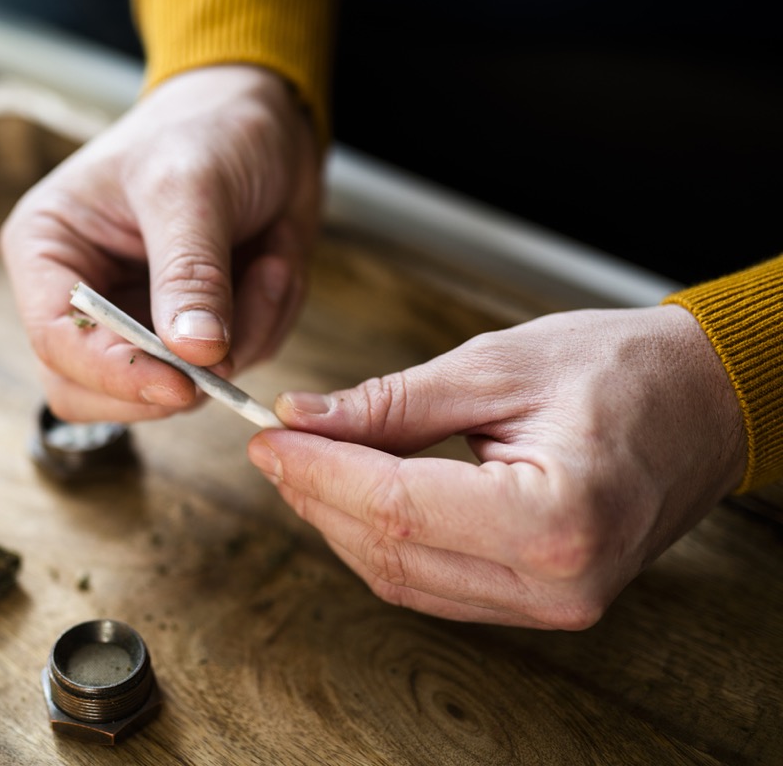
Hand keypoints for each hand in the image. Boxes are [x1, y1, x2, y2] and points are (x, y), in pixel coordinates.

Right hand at [0, 65, 321, 421]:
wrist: (264, 115)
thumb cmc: (208, 128)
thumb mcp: (193, 187)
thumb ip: (189, 272)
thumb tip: (193, 353)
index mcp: (48, 251)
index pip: (56, 342)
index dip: (115, 375)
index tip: (181, 385)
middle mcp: (82, 297)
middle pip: (96, 392)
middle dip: (173, 378)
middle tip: (229, 352)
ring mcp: (138, 323)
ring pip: (173, 391)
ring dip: (238, 341)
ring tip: (267, 265)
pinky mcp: (191, 334)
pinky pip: (226, 369)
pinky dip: (264, 327)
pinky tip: (273, 265)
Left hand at [247, 305, 745, 628]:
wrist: (704, 402)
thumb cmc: (621, 371)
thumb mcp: (495, 367)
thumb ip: (392, 403)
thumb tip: (304, 419)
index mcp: (552, 518)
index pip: (394, 506)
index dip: (316, 471)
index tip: (269, 436)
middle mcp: (555, 583)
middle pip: (390, 551)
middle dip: (317, 496)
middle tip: (276, 446)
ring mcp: (551, 605)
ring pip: (403, 579)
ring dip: (340, 524)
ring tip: (303, 465)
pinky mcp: (541, 601)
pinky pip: (435, 585)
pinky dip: (383, 543)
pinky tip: (353, 497)